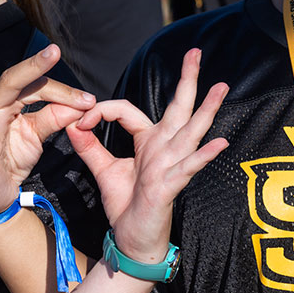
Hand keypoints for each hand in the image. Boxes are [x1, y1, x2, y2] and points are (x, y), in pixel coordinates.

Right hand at [0, 44, 94, 217]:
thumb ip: (56, 117)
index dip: (63, 92)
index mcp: (10, 104)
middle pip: (11, 83)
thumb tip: (82, 102)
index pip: (37, 88)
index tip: (87, 100)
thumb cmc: (12, 158)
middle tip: (53, 51)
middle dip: (32, 66)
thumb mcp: (37, 134)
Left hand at [66, 48, 227, 264]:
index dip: (102, 110)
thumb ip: (90, 147)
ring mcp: (171, 165)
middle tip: (196, 53)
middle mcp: (164, 148)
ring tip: (221, 88)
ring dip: (206, 109)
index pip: (127, 110)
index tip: (82, 120)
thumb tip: (72, 123)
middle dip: (187, 80)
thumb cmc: (126, 205)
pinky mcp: (171, 186)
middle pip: (178, 108)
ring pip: (190, 132)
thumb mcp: (104, 170)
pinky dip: (203, 155)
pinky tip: (219, 143)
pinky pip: (188, 167)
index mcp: (148, 141)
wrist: (132, 239)